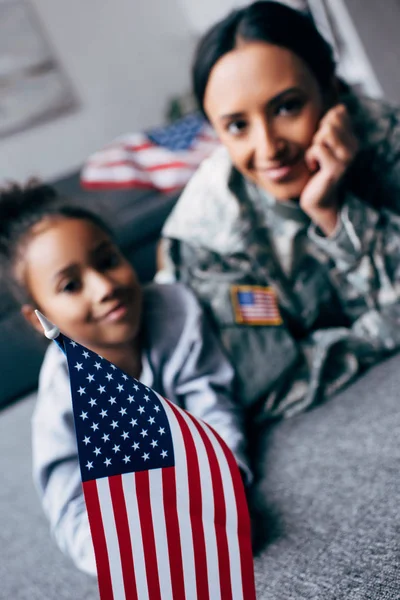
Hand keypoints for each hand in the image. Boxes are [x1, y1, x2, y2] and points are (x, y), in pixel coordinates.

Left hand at [300, 104, 358, 234]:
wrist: (318, 196)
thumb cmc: (317, 168)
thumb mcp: (324, 143)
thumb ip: (331, 126)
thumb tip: (339, 107)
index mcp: (352, 138)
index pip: (338, 113)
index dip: (323, 123)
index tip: (322, 141)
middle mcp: (353, 147)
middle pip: (330, 122)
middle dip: (317, 135)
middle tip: (318, 152)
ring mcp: (346, 158)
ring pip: (324, 134)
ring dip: (313, 146)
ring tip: (316, 159)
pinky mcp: (335, 168)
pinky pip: (317, 149)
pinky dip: (309, 157)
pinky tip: (313, 167)